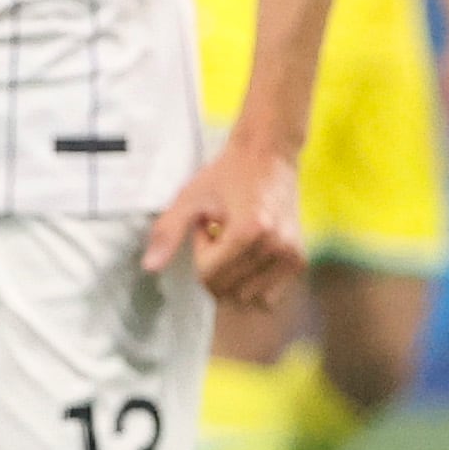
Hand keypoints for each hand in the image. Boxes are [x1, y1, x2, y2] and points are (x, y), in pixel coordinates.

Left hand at [142, 137, 304, 311]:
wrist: (269, 154)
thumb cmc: (228, 174)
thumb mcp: (190, 198)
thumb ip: (168, 232)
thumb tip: (150, 268)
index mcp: (248, 231)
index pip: (209, 275)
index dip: (201, 251)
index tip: (209, 226)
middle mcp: (275, 247)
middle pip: (227, 289)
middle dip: (216, 267)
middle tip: (222, 233)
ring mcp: (291, 256)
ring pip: (247, 295)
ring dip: (235, 275)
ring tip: (237, 241)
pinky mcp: (299, 260)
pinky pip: (268, 294)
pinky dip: (253, 281)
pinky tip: (252, 252)